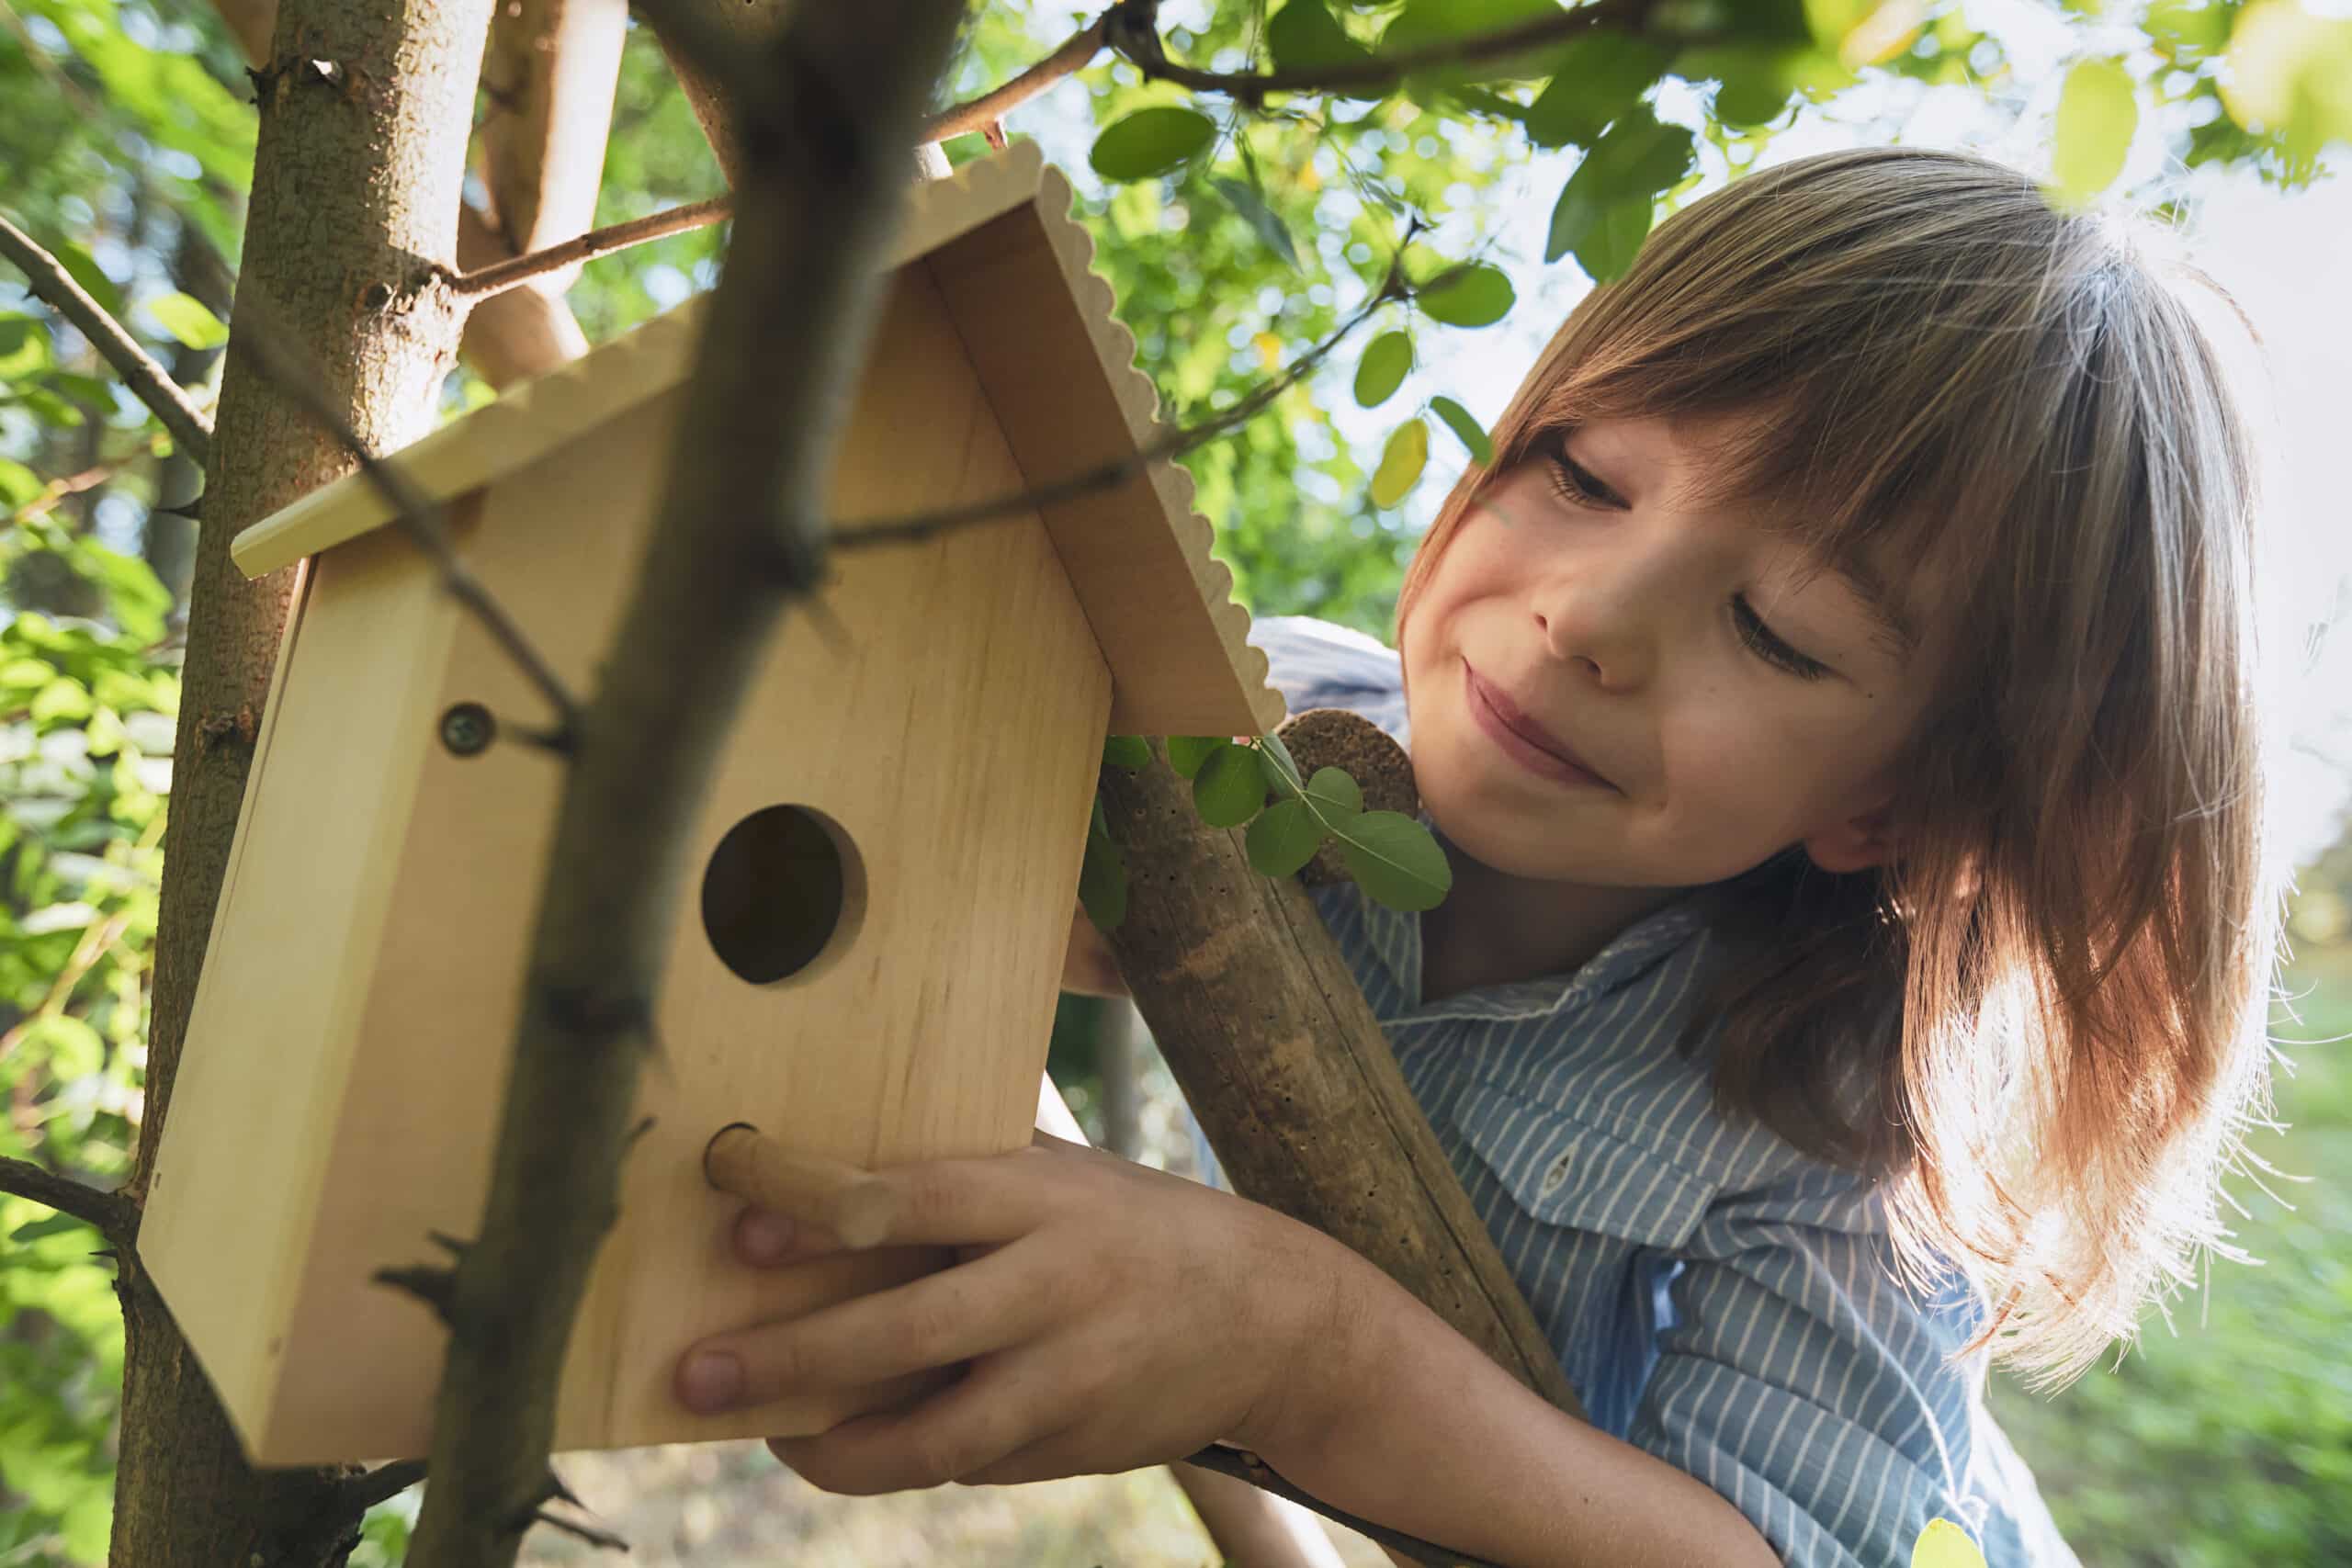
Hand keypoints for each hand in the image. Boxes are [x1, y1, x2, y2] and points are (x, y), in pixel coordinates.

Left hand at [672, 1134, 1353, 1494]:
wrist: (1269, 1319)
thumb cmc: (1130, 1226)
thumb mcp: (1065, 1176)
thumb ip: (967, 1178)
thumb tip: (817, 1182)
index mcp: (1047, 1198)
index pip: (917, 1197)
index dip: (823, 1209)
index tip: (738, 1219)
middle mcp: (1058, 1286)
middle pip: (906, 1329)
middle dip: (793, 1356)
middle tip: (700, 1374)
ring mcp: (1069, 1380)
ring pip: (933, 1437)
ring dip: (835, 1448)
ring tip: (772, 1440)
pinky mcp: (1073, 1449)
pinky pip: (967, 1462)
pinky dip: (904, 1458)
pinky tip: (852, 1444)